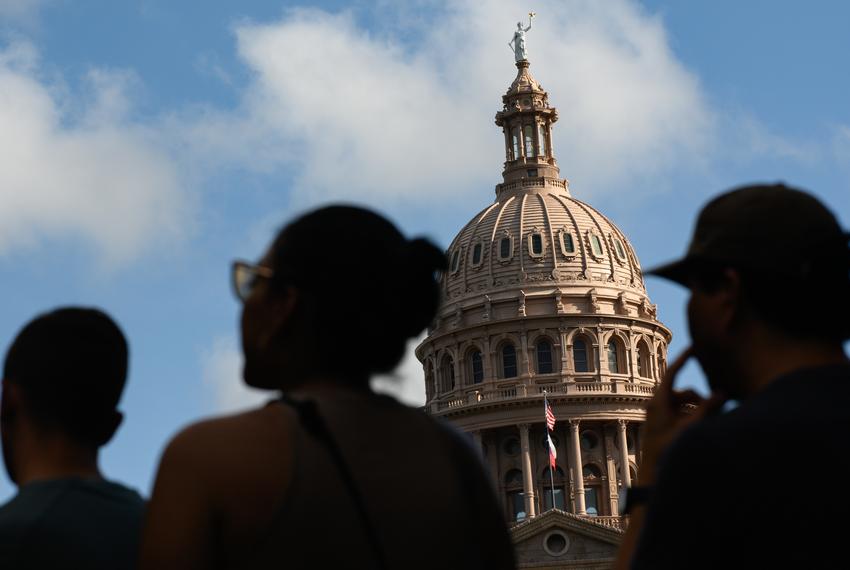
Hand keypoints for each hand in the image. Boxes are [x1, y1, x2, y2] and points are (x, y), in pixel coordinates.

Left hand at [639, 347, 726, 484]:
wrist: (651, 473)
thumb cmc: (666, 450)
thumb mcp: (689, 427)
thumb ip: (706, 409)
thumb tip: (721, 392)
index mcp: (658, 401)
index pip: (672, 372)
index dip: (684, 358)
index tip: (695, 347)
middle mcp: (657, 405)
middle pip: (684, 391)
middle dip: (702, 398)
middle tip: (719, 408)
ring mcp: (659, 415)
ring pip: (685, 404)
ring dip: (699, 410)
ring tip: (712, 422)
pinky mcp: (663, 424)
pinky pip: (681, 414)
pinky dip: (693, 417)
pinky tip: (703, 428)